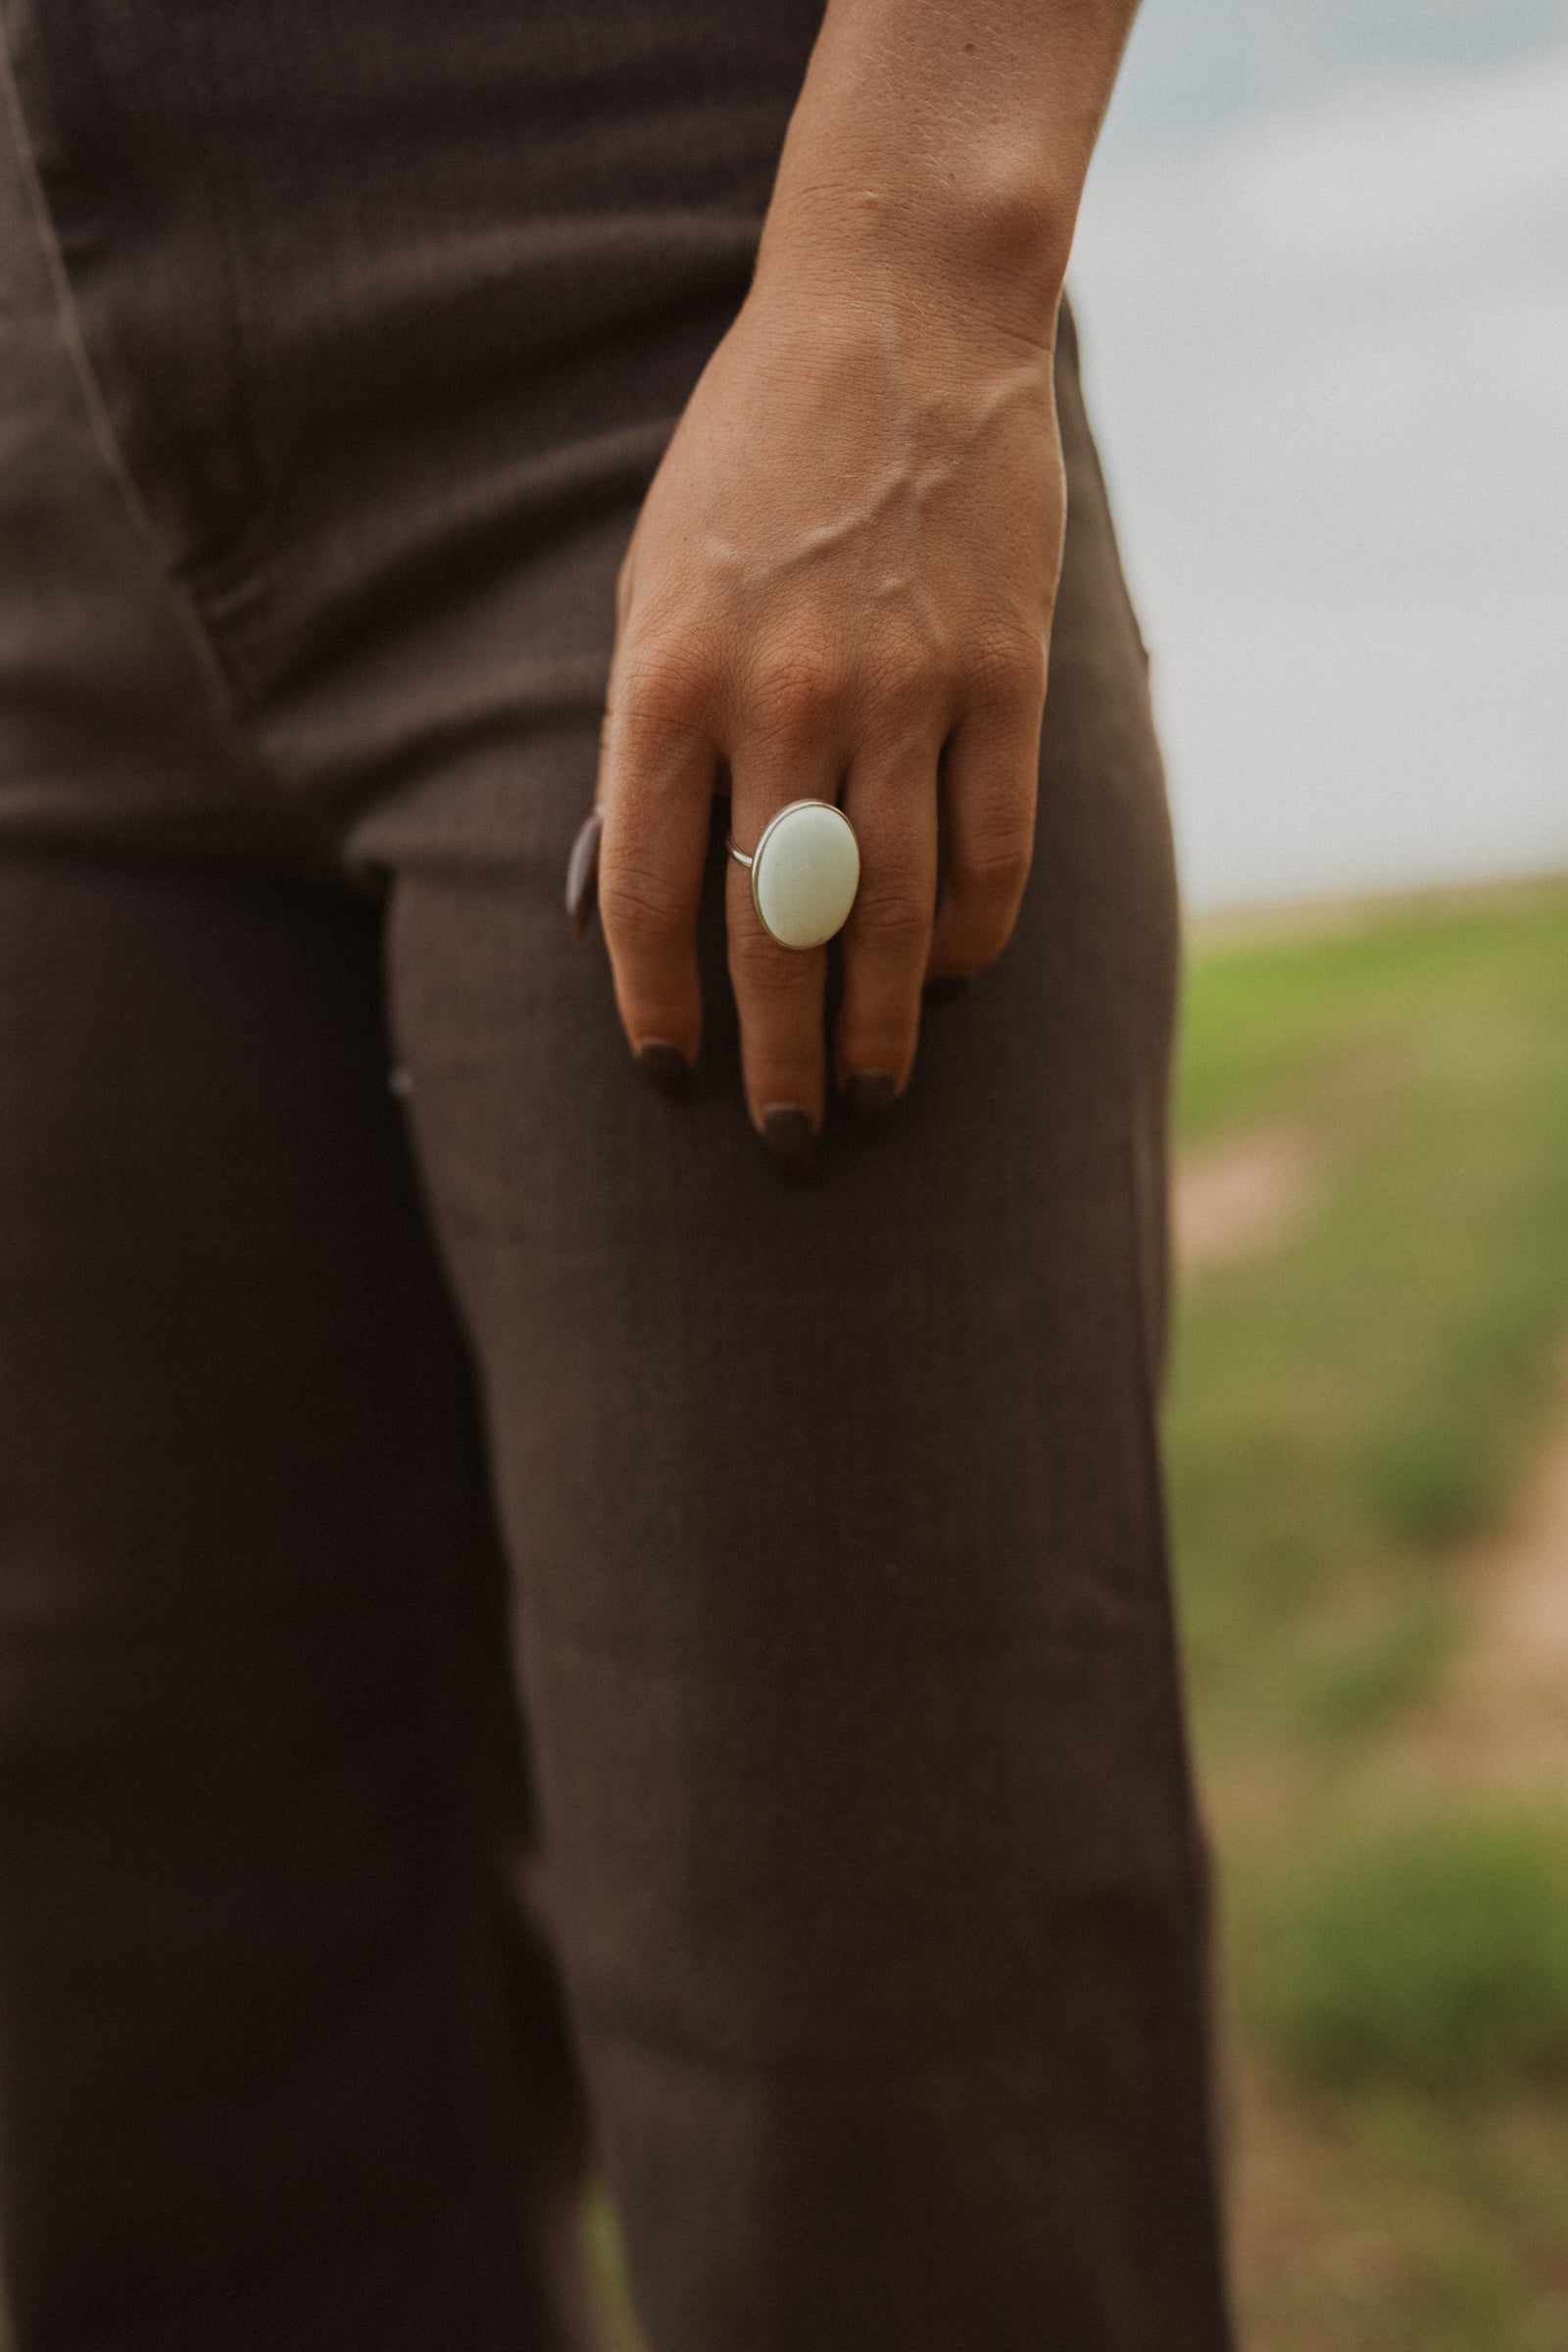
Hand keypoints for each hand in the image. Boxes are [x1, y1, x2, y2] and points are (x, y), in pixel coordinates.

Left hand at [591, 253, 1064, 1169]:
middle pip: (777, 935)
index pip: (649, 901)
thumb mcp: (650, 588)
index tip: (670, 1079)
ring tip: (879, 1094)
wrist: (896, 319)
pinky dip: (979, 932)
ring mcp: (902, 693)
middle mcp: (780, 702)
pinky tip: (960, 977)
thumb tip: (620, 903)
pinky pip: (994, 848)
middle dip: (778, 1060)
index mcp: (666, 681)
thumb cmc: (748, 464)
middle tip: (789, 1141)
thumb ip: (642, 745)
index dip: (657, 1012)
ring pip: (895, 914)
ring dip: (887, 1027)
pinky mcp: (1003, 678)